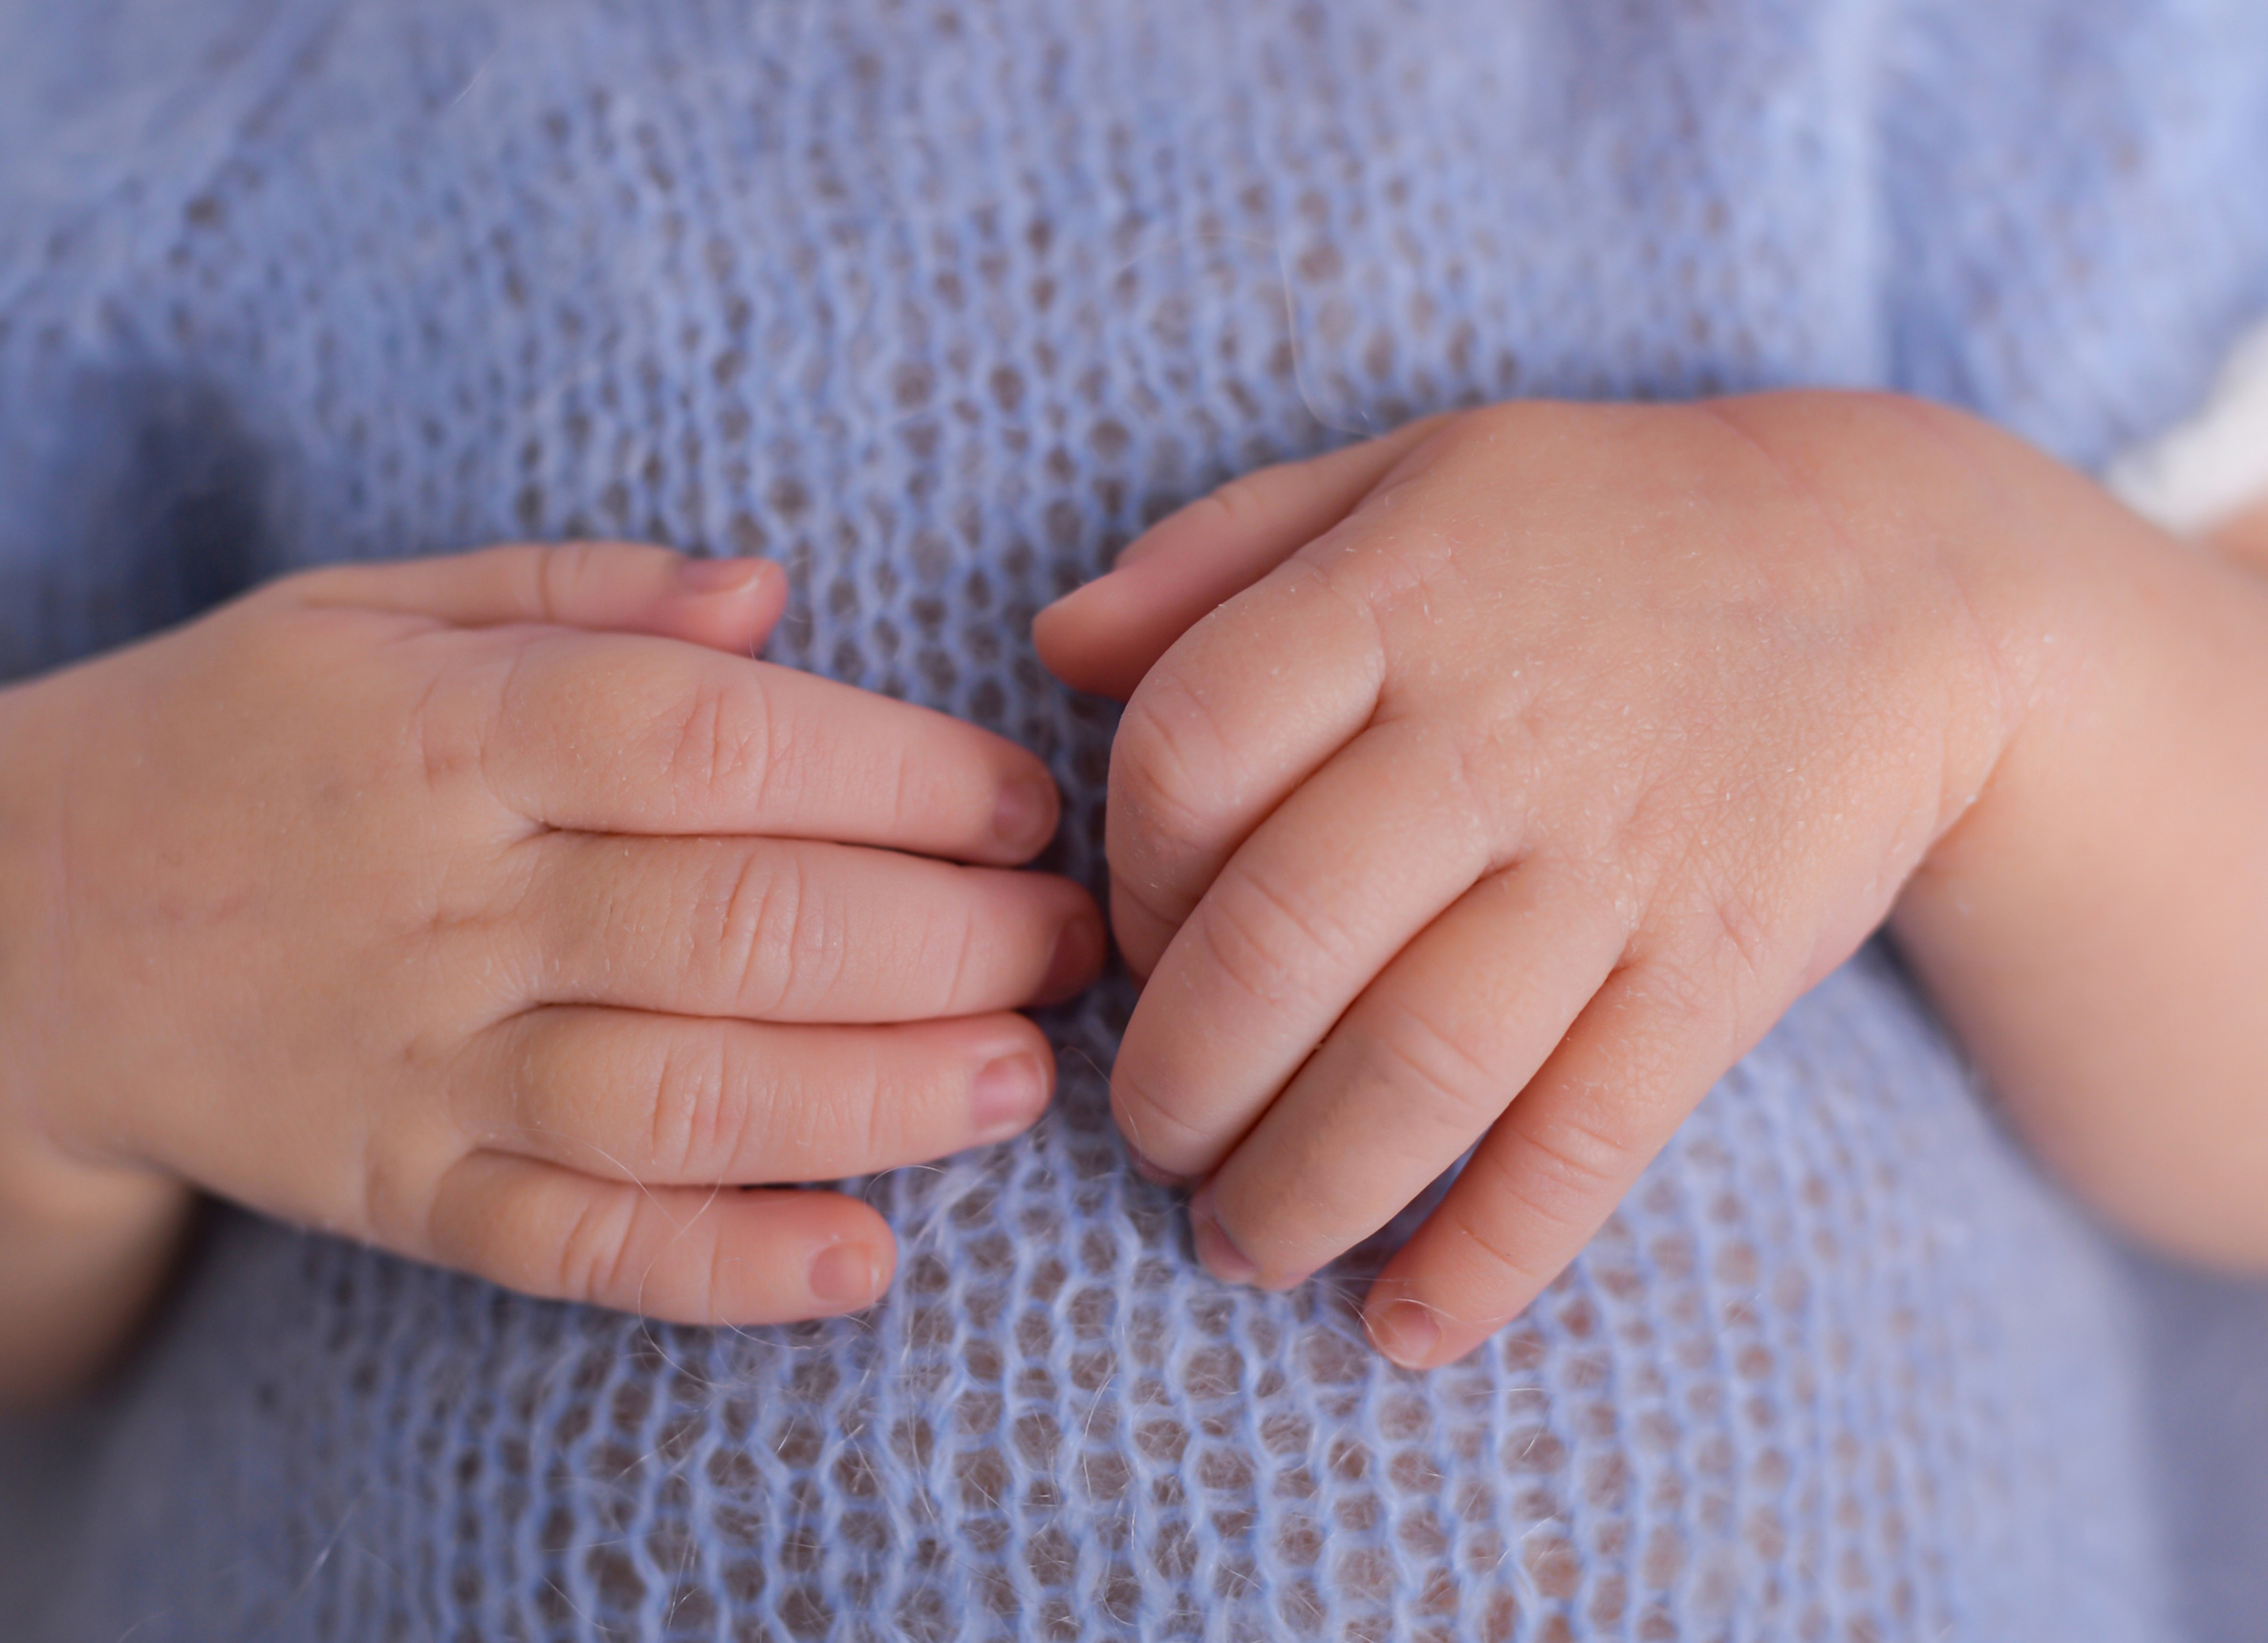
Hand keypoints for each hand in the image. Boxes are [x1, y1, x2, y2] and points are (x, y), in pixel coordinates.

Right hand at [0, 542, 1098, 1401]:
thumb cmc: (244, 735)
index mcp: (460, 728)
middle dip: (945, 940)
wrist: (17, 928)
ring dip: (881, 1097)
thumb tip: (776, 592)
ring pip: (683, 1092)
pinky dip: (725, 1265)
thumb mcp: (374, 605)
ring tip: (1027, 1081)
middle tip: (1075, 945)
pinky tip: (864, 1262)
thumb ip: (580, 594)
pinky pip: (576, 1245)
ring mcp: (424, 1060)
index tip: (1027, 804)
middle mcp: (452, 896)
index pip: (717, 745)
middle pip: (737, 923)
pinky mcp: (403, 1191)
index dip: (902, 775)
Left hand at [1035, 394, 2066, 1369]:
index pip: (1188, 757)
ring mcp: (1615, 858)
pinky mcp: (1720, 967)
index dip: (1124, 880)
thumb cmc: (1602, 533)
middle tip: (1149, 1141)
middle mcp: (1495, 732)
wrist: (1894, 571)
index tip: (1131, 946)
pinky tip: (1402, 1329)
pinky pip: (1588, 1140)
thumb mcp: (1407, 474)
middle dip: (1178, 1081)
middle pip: (1280, 940)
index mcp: (1393, 597)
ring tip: (1235, 1244)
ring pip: (1420, 1064)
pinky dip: (1485, 1256)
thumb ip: (1218, 551)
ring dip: (1298, 1190)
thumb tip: (1054, 648)